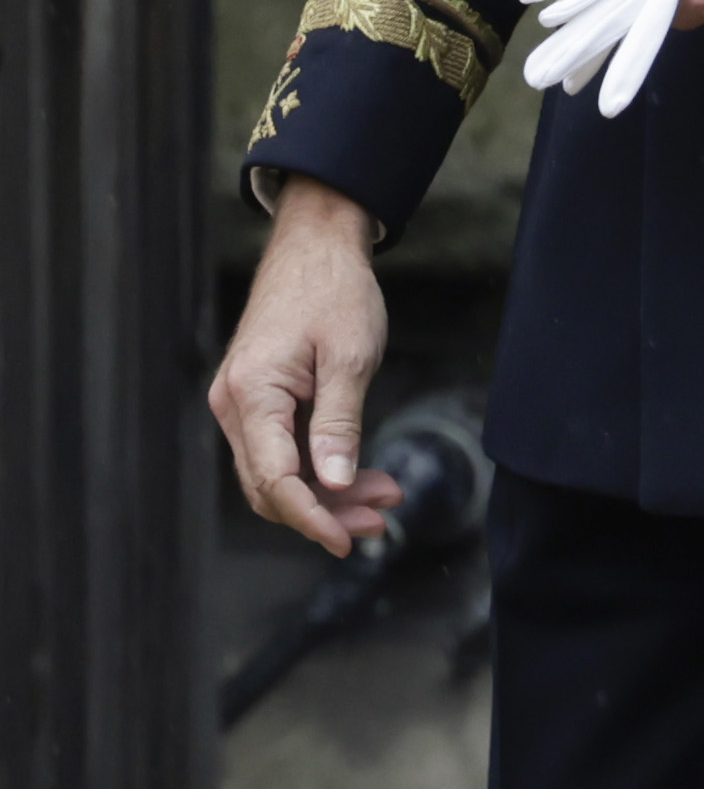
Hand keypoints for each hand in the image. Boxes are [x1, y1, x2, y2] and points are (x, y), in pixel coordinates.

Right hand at [210, 181, 396, 553]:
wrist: (315, 248)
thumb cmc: (336, 292)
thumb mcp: (351, 356)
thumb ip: (339, 423)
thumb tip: (331, 483)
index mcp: (252, 394)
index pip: (274, 479)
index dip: (311, 518)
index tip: (348, 541)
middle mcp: (234, 405)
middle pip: (270, 486)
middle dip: (325, 512)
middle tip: (381, 522)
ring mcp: (241, 404)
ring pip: (276, 475)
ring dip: (326, 495)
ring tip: (384, 498)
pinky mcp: (256, 402)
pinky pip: (280, 452)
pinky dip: (319, 470)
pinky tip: (361, 476)